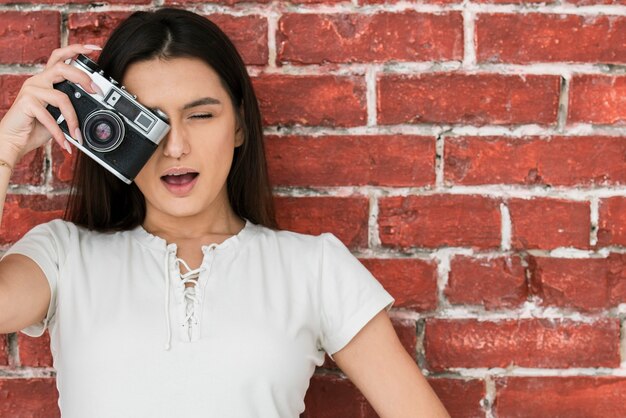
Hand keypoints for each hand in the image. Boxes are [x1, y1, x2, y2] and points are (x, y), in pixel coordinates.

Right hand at [0, 44, 101, 164]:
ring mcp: (31, 89)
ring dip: (73, 119)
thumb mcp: (58, 114)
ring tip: (76, 134)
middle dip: (83, 78)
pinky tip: (65, 143)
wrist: (14, 141)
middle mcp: (38, 80)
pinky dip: (60, 132)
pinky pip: (51, 116)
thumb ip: (71, 106)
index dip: (76, 49)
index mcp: (46, 79)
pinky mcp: (26, 102)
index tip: (94, 48)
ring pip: (62, 97)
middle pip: (62, 68)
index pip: (60, 56)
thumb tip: (94, 107)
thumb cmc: (36, 127)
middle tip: (97, 91)